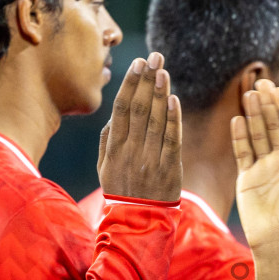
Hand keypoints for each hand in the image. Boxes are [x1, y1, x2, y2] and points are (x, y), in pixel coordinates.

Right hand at [97, 53, 181, 201]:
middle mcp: (131, 151)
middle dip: (147, 80)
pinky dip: (173, 120)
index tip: (138, 63)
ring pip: (155, 121)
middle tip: (154, 56)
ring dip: (160, 93)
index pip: (121, 108)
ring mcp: (150, 160)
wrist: (137, 223)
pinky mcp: (169, 170)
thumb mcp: (105, 168)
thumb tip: (114, 115)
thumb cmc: (121, 190)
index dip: (130, 84)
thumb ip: (108, 140)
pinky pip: (171, 140)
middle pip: (138, 108)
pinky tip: (173, 100)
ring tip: (164, 70)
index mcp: (114, 148)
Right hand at [233, 80, 278, 249]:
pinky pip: (243, 152)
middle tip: (261, 83)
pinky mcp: (247, 176)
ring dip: (253, 114)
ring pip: (257, 134)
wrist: (277, 238)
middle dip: (268, 104)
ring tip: (249, 95)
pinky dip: (240, 136)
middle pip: (273, 125)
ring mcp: (263, 166)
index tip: (278, 89)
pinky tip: (237, 119)